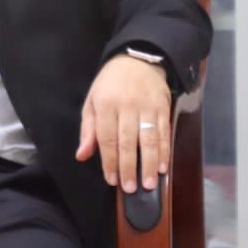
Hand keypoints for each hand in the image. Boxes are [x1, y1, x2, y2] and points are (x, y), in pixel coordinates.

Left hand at [75, 55, 171, 192]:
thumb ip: (88, 129)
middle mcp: (127, 106)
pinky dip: (164, 151)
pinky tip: (163, 166)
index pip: (107, 138)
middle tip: (130, 188)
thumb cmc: (111, 84)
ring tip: (149, 183)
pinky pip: (164, 132)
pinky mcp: (163, 107)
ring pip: (148, 138)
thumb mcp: (92, 101)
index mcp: (106, 104)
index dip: (110, 161)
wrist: (138, 59)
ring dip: (149, 163)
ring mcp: (147, 106)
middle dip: (129, 167)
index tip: (112, 180)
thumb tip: (82, 155)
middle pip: (128, 141)